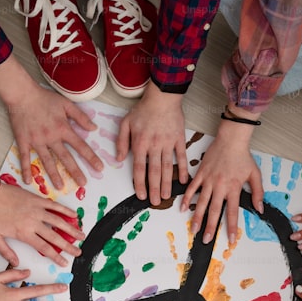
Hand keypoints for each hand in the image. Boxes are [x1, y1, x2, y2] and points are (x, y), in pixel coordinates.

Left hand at [0, 182, 84, 266]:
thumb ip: (6, 252)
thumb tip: (16, 263)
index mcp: (25, 233)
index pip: (45, 248)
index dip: (57, 257)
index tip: (65, 262)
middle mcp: (34, 222)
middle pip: (56, 237)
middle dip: (69, 246)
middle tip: (79, 251)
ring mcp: (38, 210)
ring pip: (59, 221)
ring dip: (72, 229)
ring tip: (81, 235)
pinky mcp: (38, 200)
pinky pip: (55, 206)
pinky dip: (65, 210)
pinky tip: (74, 215)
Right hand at [7, 85, 102, 189]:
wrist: (22, 94)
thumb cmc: (44, 98)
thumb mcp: (66, 104)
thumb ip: (81, 117)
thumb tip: (94, 128)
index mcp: (63, 129)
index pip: (80, 146)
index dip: (91, 158)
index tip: (99, 168)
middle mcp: (51, 137)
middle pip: (66, 158)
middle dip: (75, 172)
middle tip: (83, 184)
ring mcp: (37, 141)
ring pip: (47, 161)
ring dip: (54, 175)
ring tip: (60, 187)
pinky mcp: (23, 141)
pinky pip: (25, 158)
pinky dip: (26, 170)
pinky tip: (28, 181)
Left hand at [116, 86, 188, 205]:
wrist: (163, 97)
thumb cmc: (143, 110)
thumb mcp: (125, 123)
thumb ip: (121, 142)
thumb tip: (118, 159)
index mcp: (140, 143)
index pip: (139, 168)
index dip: (140, 183)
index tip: (141, 195)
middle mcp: (154, 146)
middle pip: (154, 172)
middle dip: (154, 189)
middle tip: (155, 202)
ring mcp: (168, 144)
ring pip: (167, 167)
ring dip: (167, 183)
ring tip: (167, 197)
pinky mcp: (179, 140)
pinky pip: (181, 157)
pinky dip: (183, 170)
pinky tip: (183, 181)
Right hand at [181, 129, 262, 245]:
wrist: (231, 139)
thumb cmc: (243, 156)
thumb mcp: (255, 175)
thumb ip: (257, 193)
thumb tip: (259, 209)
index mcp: (234, 188)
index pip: (232, 212)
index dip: (232, 227)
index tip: (231, 239)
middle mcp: (220, 186)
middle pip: (214, 211)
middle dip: (210, 227)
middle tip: (206, 239)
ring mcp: (208, 180)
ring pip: (201, 202)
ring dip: (197, 217)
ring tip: (193, 229)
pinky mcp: (200, 174)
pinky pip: (192, 188)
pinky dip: (187, 198)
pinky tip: (182, 208)